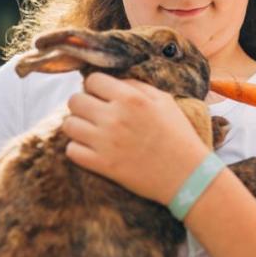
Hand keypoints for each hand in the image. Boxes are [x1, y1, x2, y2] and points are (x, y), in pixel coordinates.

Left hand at [65, 73, 208, 203]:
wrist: (187, 175)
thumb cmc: (179, 135)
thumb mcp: (164, 101)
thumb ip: (137, 86)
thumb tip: (114, 81)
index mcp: (130, 99)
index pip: (92, 81)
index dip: (96, 87)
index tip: (102, 95)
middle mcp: (114, 117)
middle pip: (75, 101)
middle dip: (83, 104)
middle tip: (94, 113)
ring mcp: (106, 143)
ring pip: (69, 125)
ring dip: (78, 126)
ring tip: (91, 131)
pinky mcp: (102, 165)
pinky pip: (71, 150)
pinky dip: (78, 149)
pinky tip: (91, 148)